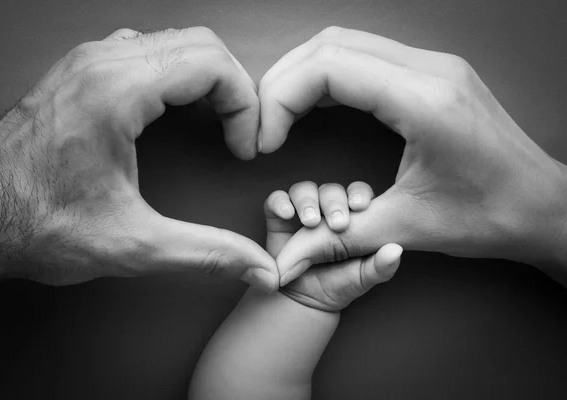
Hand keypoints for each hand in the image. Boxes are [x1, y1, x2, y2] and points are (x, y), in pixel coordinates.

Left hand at [0, 27, 277, 290]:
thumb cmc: (34, 223)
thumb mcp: (132, 245)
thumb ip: (206, 253)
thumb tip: (257, 267)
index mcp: (115, 93)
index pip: (211, 64)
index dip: (245, 105)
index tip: (243, 146)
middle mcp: (100, 65)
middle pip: (200, 44)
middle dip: (233, 89)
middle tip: (237, 134)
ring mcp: (87, 63)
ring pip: (175, 41)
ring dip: (206, 78)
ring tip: (214, 122)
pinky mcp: (79, 73)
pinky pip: (146, 50)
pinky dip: (176, 74)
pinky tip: (174, 111)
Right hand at [258, 26, 566, 283]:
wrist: (543, 206)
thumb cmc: (489, 216)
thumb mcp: (404, 228)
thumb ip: (335, 241)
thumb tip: (285, 265)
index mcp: (424, 101)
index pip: (329, 68)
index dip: (281, 99)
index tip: (266, 139)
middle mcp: (430, 70)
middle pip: (331, 45)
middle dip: (284, 81)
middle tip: (263, 123)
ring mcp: (435, 66)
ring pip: (347, 42)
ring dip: (305, 73)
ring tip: (281, 114)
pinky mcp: (434, 73)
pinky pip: (367, 54)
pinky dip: (330, 74)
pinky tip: (316, 104)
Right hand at [264, 181, 401, 311]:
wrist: (304, 300)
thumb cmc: (339, 284)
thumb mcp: (362, 278)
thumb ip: (380, 267)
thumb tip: (396, 250)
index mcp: (353, 217)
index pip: (358, 193)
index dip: (359, 194)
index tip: (360, 206)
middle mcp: (327, 209)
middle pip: (331, 190)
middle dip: (334, 202)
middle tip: (336, 223)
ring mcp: (302, 211)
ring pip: (305, 190)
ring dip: (308, 201)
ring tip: (310, 221)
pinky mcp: (278, 217)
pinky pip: (276, 200)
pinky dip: (280, 202)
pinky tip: (286, 213)